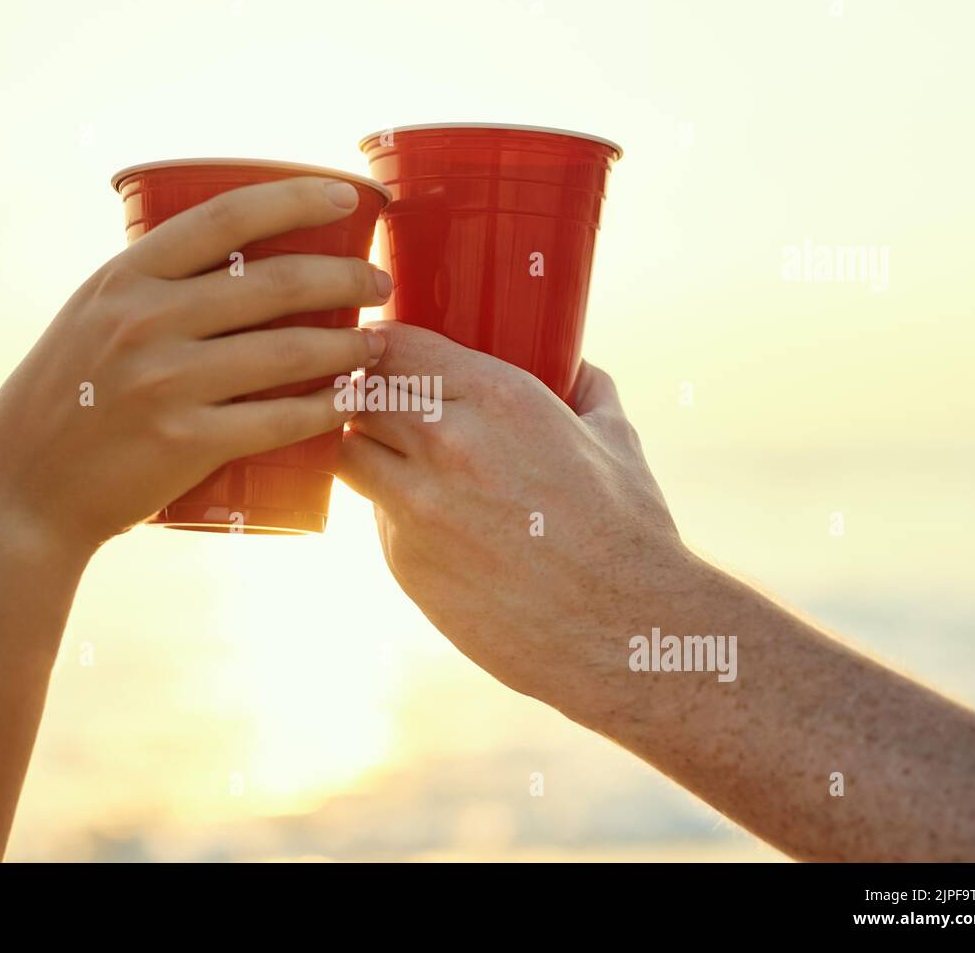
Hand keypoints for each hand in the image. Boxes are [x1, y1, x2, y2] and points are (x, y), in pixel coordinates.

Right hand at [0, 177, 390, 554]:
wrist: (22, 494)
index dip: (294, 198)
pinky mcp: (185, 441)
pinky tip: (349, 400)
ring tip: (376, 343)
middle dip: (345, 276)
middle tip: (378, 282)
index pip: (226, 216)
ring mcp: (165, 381)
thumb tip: (233, 261)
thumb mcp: (90, 321)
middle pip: (275, 282)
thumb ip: (151, 291)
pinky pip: (280, 418)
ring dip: (349, 345)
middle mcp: (145, 320)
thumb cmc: (61, 403)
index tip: (344, 195)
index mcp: (124, 278)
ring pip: (289, 351)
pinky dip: (326, 408)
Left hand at [338, 322, 695, 725]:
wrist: (622, 629)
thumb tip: (577, 367)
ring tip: (399, 461)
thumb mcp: (615, 438)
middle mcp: (445, 443)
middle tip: (389, 409)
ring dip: (367, 451)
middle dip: (368, 398)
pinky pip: (376, 515)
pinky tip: (432, 521)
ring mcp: (416, 505)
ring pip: (348, 452)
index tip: (385, 356)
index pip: (394, 345)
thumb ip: (587, 390)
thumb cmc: (626, 530)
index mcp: (496, 398)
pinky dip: (392, 510)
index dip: (381, 347)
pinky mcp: (404, 560)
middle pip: (358, 395)